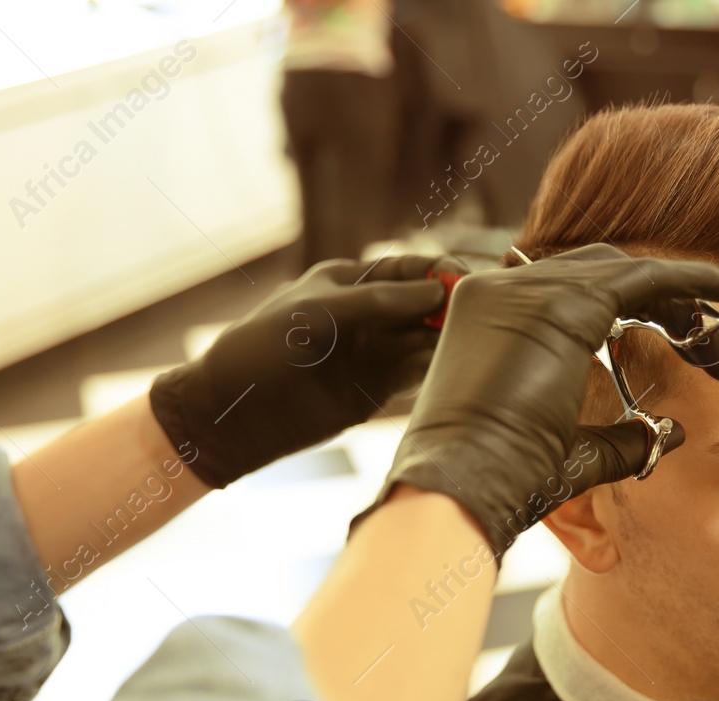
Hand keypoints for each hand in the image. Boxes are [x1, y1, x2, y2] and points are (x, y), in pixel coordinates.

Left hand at [148, 255, 449, 487]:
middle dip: (454, 309)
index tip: (470, 280)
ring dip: (450, 342)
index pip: (410, 270)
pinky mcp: (375, 392)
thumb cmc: (264, 347)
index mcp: (351, 282)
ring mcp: (373, 354)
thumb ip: (381, 302)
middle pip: (426, 306)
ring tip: (478, 345)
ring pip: (425, 342)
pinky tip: (456, 371)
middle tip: (486, 317)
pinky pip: (415, 376)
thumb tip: (439, 295)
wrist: (232, 413)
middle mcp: (368, 316)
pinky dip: (436, 372)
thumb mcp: (320, 313)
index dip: (442, 273)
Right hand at [356, 244, 718, 557]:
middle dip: (665, 307)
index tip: (684, 340)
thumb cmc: (501, 483)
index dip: (635, 311)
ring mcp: (526, 290)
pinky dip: (690, 282)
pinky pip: (643, 278)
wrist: (461, 487)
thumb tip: (670, 432)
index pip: (576, 294)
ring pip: (626, 272)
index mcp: (492, 318)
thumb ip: (616, 438)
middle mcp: (503, 291)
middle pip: (603, 274)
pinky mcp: (559, 303)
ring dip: (683, 301)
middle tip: (714, 354)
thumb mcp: (567, 451)